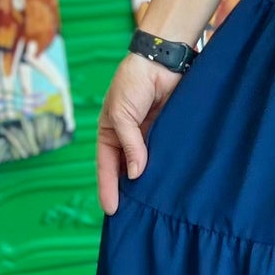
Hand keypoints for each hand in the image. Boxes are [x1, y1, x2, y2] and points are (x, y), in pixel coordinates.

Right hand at [97, 52, 185, 215]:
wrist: (162, 60)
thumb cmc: (133, 82)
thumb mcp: (122, 114)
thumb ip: (130, 144)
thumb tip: (134, 174)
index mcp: (110, 131)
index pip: (106, 166)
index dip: (108, 188)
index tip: (111, 210)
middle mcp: (128, 136)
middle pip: (125, 169)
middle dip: (126, 190)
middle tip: (131, 215)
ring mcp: (149, 135)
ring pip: (146, 164)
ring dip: (147, 181)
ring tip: (150, 205)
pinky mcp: (167, 131)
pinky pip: (164, 153)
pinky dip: (164, 167)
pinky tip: (168, 182)